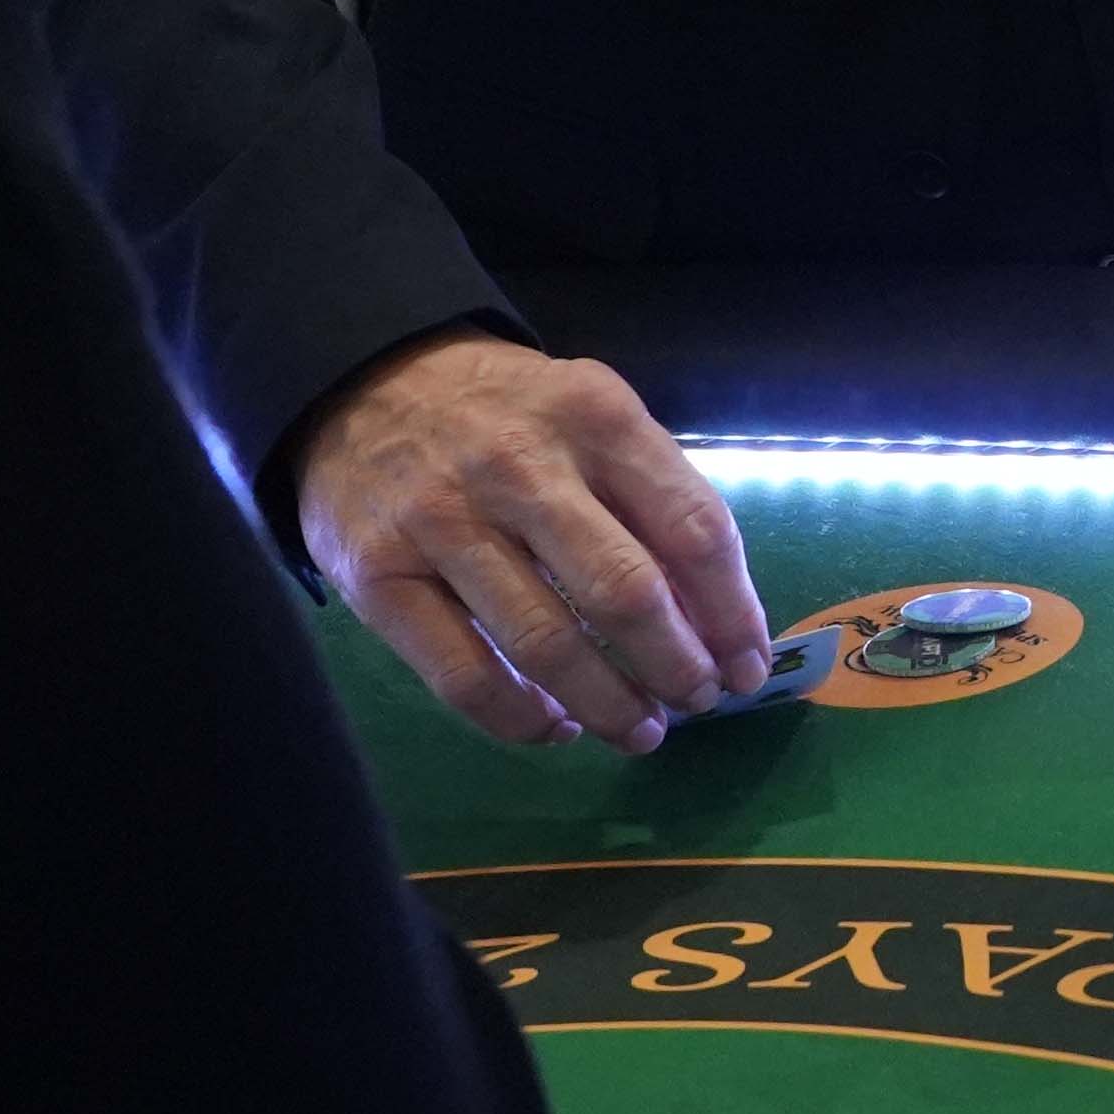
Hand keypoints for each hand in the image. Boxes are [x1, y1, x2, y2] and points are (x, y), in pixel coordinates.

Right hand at [293, 331, 770, 752]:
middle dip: (678, 666)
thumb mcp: (591, 415)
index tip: (749, 664)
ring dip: (610, 705)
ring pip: (547, 645)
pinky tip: (556, 727)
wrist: (364, 383)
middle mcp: (520, 466)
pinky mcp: (377, 576)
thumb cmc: (505, 414)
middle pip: (625, 593)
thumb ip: (650, 497)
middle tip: (698, 702)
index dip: (732, 611)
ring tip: (640, 731)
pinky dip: (520, 719)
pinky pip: (463, 674)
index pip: (692, 528)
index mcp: (596, 417)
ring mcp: (442, 522)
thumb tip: (714, 616)